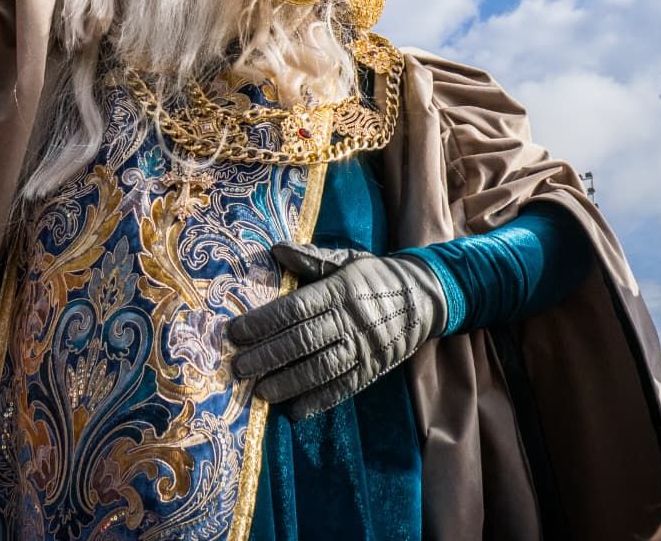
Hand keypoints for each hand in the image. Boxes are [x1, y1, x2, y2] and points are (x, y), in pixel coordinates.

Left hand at [227, 243, 445, 419]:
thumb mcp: (346, 260)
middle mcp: (350, 320)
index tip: (236, 332)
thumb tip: (275, 250)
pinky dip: (319, 401)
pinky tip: (296, 410)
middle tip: (239, 367)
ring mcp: (363, 347)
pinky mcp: (373, 369)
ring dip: (289, 382)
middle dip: (268, 356)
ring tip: (261, 392)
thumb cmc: (375, 276)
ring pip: (321, 368)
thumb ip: (311, 259)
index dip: (264, 321)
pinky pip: (344, 387)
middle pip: (303, 341)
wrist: (425, 297)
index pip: (295, 308)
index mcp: (339, 290)